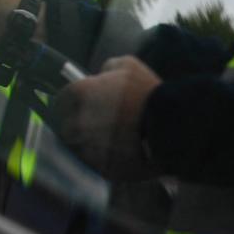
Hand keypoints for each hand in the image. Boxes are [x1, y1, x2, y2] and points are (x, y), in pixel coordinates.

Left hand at [51, 55, 161, 179]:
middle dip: (79, 125)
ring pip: (81, 148)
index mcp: (78, 96)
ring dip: (92, 144)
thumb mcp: (126, 65)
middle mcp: (76, 124)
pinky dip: (107, 160)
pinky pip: (98, 164)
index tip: (84, 105)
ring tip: (114, 140)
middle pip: (67, 127)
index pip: (62, 100)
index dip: (73, 103)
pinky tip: (122, 154)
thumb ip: (106, 69)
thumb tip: (99, 77)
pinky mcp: (101, 169)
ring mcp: (87, 149)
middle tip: (100, 124)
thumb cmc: (148, 92)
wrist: (171, 126)